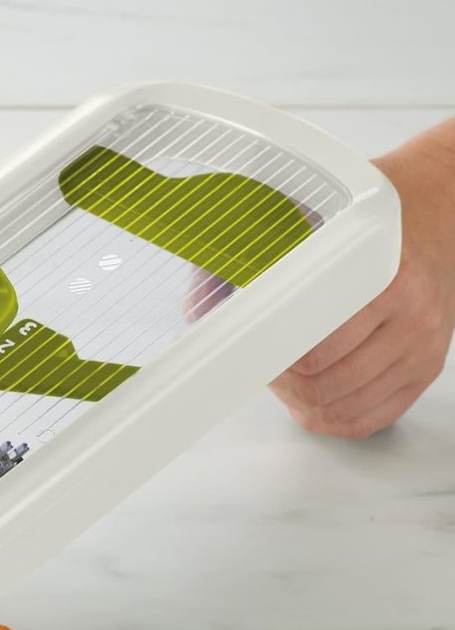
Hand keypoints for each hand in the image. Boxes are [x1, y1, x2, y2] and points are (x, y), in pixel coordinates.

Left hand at [271, 126, 454, 438]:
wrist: (429, 210)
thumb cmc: (357, 217)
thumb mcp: (294, 217)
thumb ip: (241, 258)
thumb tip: (200, 308)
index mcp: (383, 278)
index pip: (311, 352)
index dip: (270, 360)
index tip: (249, 350)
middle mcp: (411, 316)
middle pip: (323, 387)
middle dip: (280, 384)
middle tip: (262, 364)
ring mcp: (422, 347)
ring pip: (343, 410)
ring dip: (301, 404)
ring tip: (284, 378)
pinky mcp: (425, 369)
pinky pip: (371, 419)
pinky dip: (332, 418)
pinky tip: (311, 399)